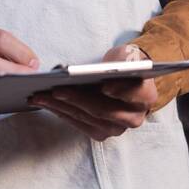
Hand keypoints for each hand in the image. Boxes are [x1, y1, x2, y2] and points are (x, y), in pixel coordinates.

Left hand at [26, 43, 156, 140]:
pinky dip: (60, 113)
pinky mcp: (101, 133)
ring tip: (41, 96)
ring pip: (87, 118)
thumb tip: (103, 70)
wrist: (126, 79)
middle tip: (56, 89)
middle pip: (104, 109)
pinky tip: (46, 103)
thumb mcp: (127, 55)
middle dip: (77, 99)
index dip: (120, 91)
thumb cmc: (124, 64)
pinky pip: (78, 124)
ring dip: (61, 107)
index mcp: (147, 96)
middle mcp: (134, 117)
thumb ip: (122, 62)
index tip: (104, 86)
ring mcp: (117, 128)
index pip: (135, 94)